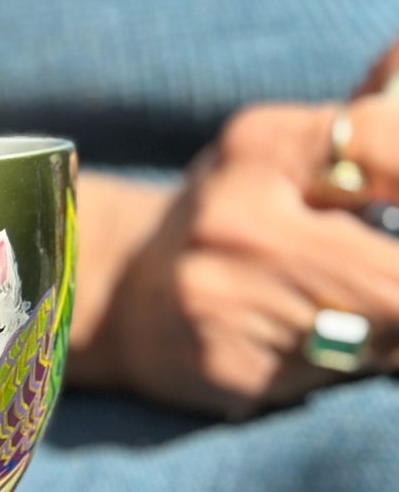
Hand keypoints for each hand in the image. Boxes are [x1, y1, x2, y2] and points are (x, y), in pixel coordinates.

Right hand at [71, 99, 398, 417]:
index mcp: (261, 143)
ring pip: (379, 332)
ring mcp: (226, 295)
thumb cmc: (234, 212)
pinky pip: (335, 376)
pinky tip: (329, 350)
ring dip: (391, 333)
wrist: (120, 292)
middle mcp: (237, 215)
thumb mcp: (282, 148)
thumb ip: (365, 114)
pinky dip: (355, 367)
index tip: (398, 214)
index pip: (385, 141)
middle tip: (390, 277)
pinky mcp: (226, 366)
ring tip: (369, 316)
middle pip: (396, 275)